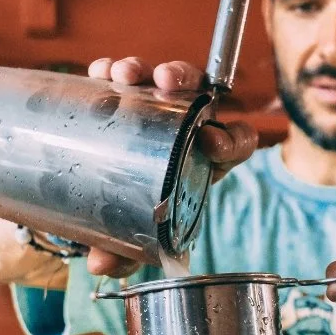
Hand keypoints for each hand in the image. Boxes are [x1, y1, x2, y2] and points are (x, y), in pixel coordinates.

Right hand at [86, 56, 257, 276]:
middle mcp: (187, 127)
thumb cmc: (138, 214)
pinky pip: (124, 77)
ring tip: (125, 76)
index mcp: (206, 162)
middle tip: (165, 83)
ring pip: (160, 78)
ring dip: (144, 70)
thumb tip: (99, 265)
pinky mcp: (127, 97)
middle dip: (185, 80)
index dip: (232, 139)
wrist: (111, 196)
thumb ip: (126, 252)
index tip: (211, 142)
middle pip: (199, 93)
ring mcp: (158, 107)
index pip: (236, 141)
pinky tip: (101, 72)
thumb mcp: (137, 237)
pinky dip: (113, 70)